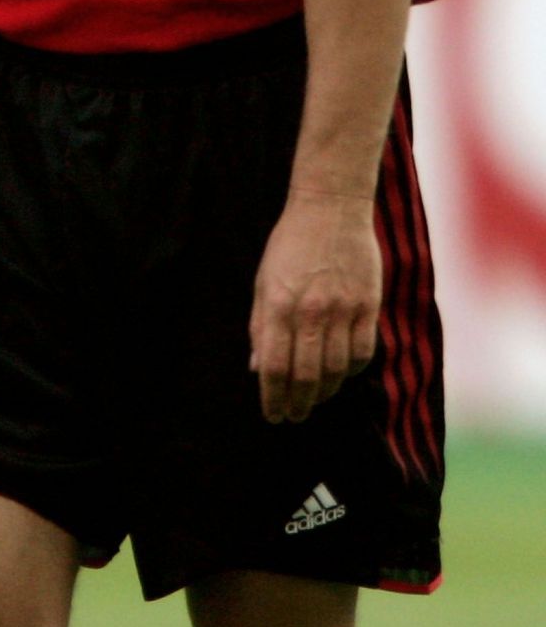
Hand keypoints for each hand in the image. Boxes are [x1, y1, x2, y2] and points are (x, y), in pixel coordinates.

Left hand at [248, 190, 380, 423]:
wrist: (331, 209)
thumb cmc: (290, 245)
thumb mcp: (263, 281)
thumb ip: (260, 326)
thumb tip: (257, 369)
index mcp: (278, 305)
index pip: (274, 367)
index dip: (272, 397)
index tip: (272, 415)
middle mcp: (311, 312)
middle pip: (306, 375)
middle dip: (297, 403)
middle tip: (292, 417)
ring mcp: (343, 310)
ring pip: (336, 370)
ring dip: (324, 393)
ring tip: (313, 402)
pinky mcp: (369, 306)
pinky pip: (363, 352)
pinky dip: (351, 372)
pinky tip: (341, 376)